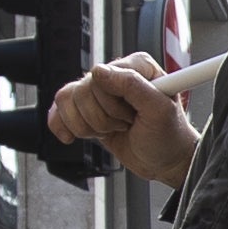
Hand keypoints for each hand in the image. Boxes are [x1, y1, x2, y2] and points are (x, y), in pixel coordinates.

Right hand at [45, 52, 199, 188]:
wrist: (165, 162)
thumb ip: (132, 86)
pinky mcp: (86, 110)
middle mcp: (115, 75)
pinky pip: (58, 110)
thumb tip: (99, 71)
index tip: (132, 117)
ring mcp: (98, 93)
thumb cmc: (169, 137)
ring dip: (86, 126)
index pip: (99, 77)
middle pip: (81, 91)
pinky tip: (72, 137)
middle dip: (101, 119)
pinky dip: (62, 126)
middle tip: (126, 125)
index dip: (111, 104)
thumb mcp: (159, 111)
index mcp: (135, 66)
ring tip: (112, 130)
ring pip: (66, 100)